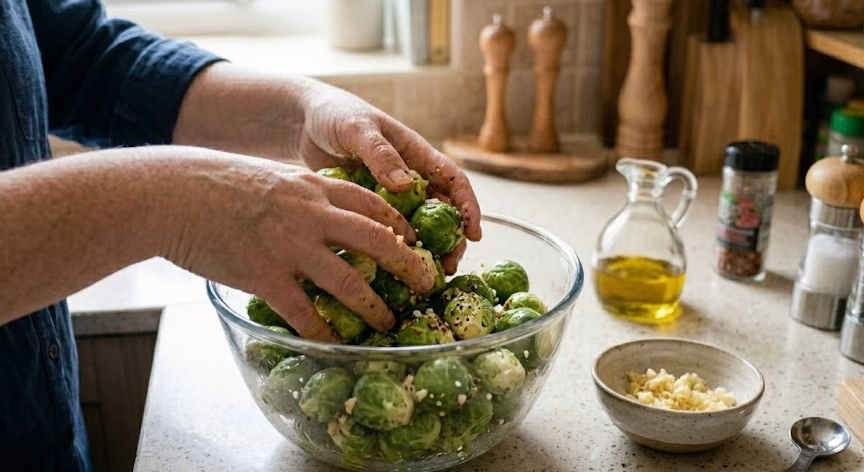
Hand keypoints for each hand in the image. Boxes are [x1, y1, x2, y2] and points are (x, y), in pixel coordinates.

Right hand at [161, 151, 433, 341]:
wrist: (169, 193)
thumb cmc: (215, 182)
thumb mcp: (271, 176)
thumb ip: (301, 195)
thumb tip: (320, 212)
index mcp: (313, 187)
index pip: (373, 203)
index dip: (400, 224)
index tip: (414, 241)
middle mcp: (311, 214)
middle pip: (377, 239)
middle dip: (408, 264)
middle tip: (425, 283)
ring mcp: (289, 246)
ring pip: (349, 281)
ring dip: (374, 306)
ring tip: (389, 321)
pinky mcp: (264, 275)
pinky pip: (304, 312)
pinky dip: (323, 332)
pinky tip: (333, 345)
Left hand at [292, 83, 480, 272]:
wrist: (303, 123)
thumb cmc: (336, 115)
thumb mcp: (359, 129)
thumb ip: (380, 153)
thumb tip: (406, 184)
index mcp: (416, 154)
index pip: (454, 180)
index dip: (469, 206)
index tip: (474, 233)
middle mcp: (410, 177)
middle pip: (442, 212)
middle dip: (451, 240)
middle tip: (448, 267)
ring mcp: (390, 195)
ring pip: (417, 226)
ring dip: (425, 251)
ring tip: (424, 276)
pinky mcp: (370, 209)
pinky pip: (386, 231)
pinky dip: (393, 250)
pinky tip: (389, 271)